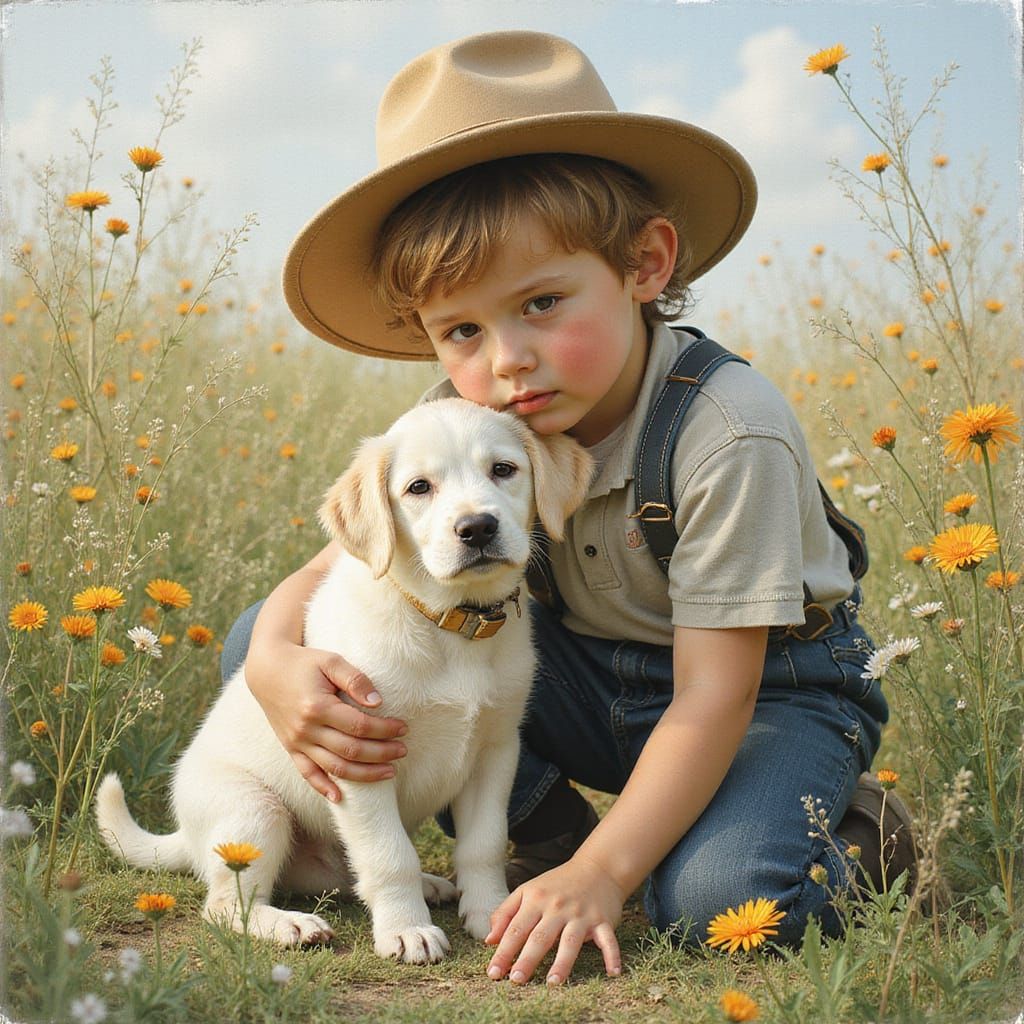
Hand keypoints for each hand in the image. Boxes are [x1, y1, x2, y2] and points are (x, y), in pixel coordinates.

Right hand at [245, 642, 407, 801]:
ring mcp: (297, 742)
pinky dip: (323, 787)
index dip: (384, 730)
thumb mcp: (331, 661)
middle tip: (403, 750)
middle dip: (381, 753)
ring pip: (334, 767)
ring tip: (389, 772)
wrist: (267, 670)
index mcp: (317, 706)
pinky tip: (340, 798)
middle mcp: (306, 729)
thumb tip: (378, 703)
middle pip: (350, 750)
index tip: (403, 728)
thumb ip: (355, 680)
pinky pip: (307, 774)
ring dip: (364, 774)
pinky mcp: (291, 748)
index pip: (359, 726)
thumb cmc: (304, 662)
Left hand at [484, 854, 623, 985]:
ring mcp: (581, 914)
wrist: (596, 868)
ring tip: (553, 982)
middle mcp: (557, 907)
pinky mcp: (603, 920)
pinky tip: (612, 973)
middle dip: (527, 959)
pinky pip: (608, 940)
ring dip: (563, 962)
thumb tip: (489, 940)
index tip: (493, 973)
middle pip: (540, 936)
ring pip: (571, 940)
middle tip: (516, 980)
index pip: (516, 929)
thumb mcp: (527, 891)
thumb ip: (505, 913)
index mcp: (536, 899)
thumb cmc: (557, 884)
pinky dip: (612, 955)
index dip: (504, 951)